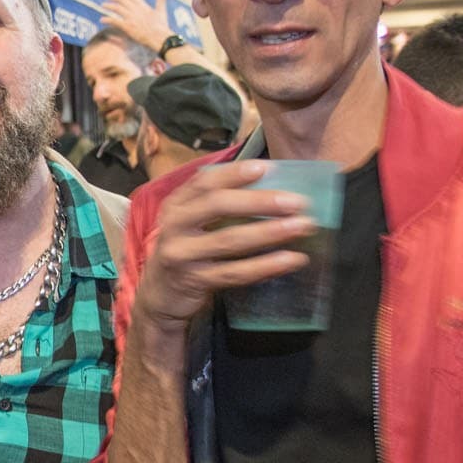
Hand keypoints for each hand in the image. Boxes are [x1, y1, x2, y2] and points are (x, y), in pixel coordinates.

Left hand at [101, 0, 169, 49]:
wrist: (159, 37)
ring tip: (103, 5)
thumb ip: (160, 0)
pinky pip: (115, 21)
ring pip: (116, 8)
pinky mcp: (127, 27)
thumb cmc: (161, 26)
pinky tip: (102, 19)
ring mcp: (131, 18)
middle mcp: (135, 9)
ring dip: (108, 6)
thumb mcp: (161, 11)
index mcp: (142, 5)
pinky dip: (107, 19)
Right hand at [131, 161, 312, 334]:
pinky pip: (235, 273)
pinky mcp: (195, 281)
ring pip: (229, 240)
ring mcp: (182, 255)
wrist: (159, 295)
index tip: (267, 168)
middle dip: (260, 201)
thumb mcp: (190, 221)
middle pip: (217, 205)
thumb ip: (217, 202)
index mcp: (176, 205)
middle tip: (297, 201)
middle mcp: (174, 226)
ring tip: (302, 227)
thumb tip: (271, 182)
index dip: (236, 173)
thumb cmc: (186, 249)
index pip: (205, 181)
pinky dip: (266, 266)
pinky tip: (292, 259)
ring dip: (270, 232)